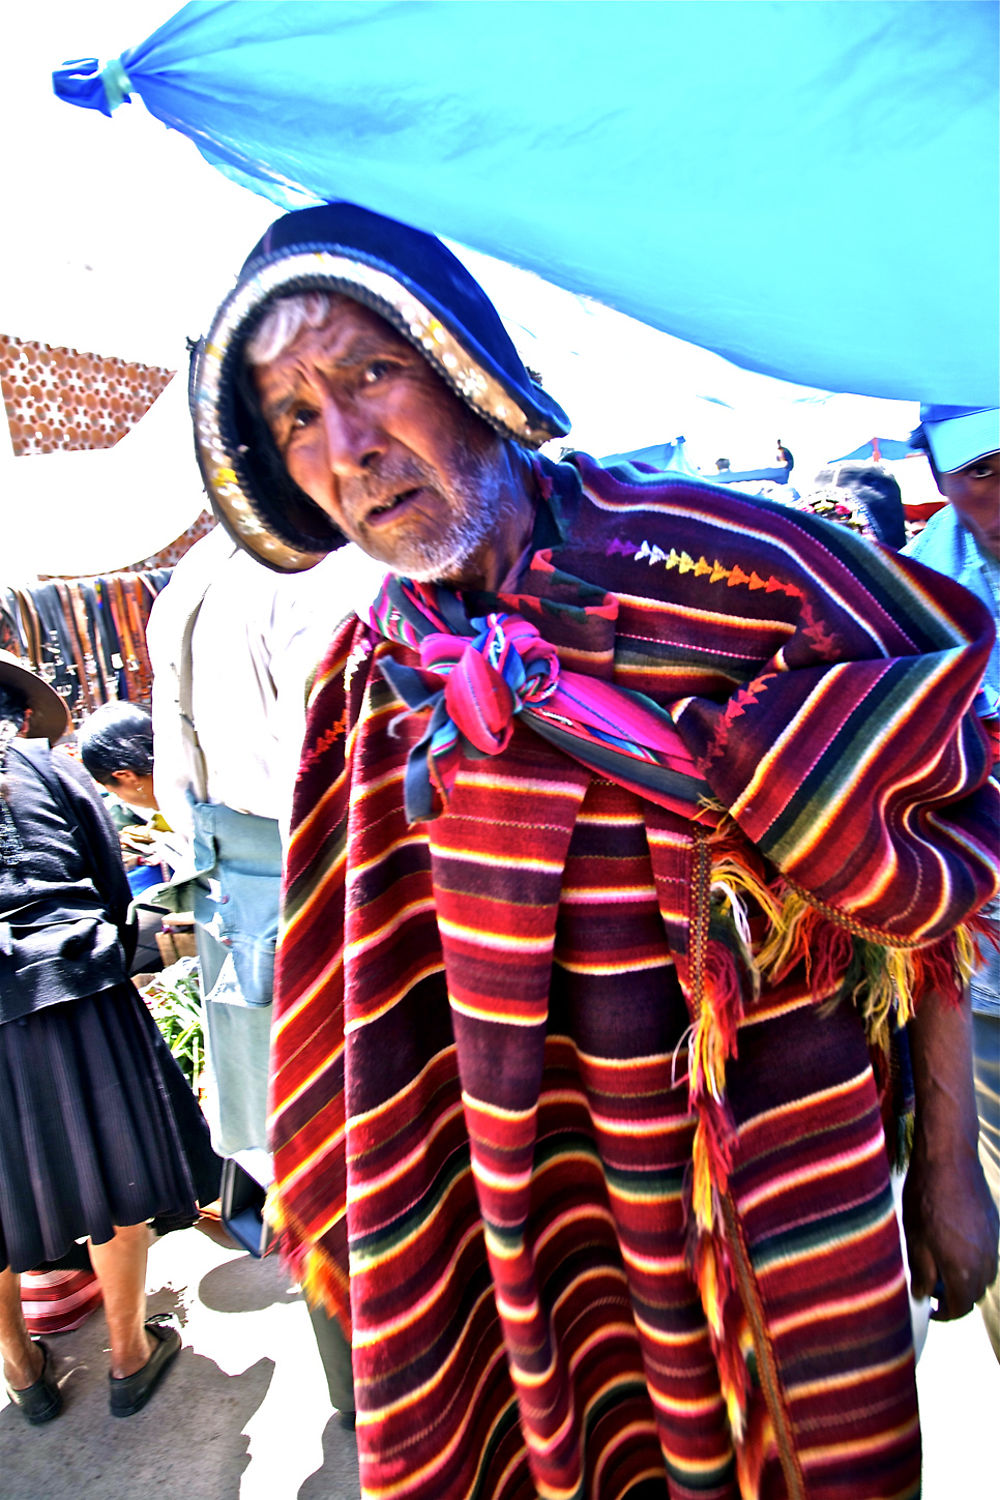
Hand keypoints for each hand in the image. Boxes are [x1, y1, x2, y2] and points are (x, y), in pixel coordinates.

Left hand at [902, 1136, 998, 1319]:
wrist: (949, 1159)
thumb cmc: (926, 1197)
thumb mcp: (915, 1239)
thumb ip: (921, 1273)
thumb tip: (923, 1295)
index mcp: (964, 1270)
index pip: (960, 1308)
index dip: (944, 1314)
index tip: (930, 1307)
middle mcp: (986, 1262)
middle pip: (975, 1294)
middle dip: (955, 1297)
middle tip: (932, 1286)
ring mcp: (994, 1243)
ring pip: (985, 1275)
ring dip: (967, 1278)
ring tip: (941, 1264)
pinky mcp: (995, 1226)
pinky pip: (989, 1254)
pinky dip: (975, 1259)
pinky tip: (954, 1243)